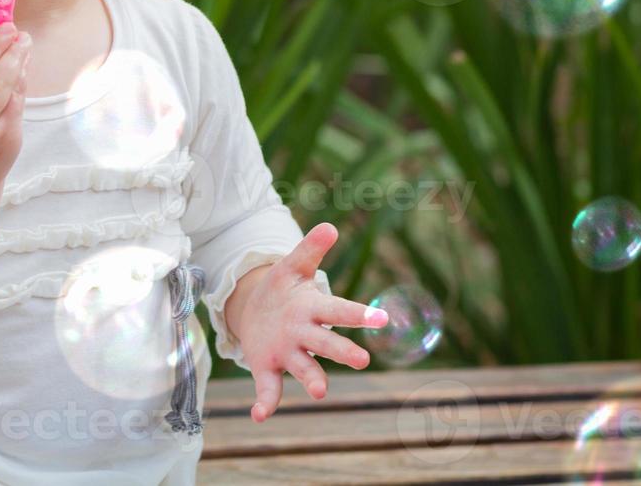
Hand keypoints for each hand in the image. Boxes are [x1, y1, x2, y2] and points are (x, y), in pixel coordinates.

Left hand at [234, 222, 390, 422]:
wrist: (257, 312)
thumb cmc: (284, 289)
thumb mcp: (293, 266)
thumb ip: (310, 250)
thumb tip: (329, 227)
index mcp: (314, 309)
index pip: (340, 311)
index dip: (360, 314)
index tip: (382, 318)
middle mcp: (306, 335)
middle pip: (327, 344)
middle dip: (344, 352)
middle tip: (363, 360)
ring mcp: (288, 354)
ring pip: (304, 368)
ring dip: (312, 380)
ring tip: (320, 393)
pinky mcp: (267, 368)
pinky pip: (269, 389)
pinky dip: (266, 402)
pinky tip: (260, 414)